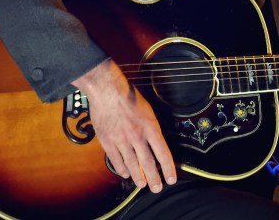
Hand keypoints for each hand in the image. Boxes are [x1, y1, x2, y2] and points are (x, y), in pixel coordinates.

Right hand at [72, 59, 176, 192]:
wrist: (107, 90)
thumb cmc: (128, 96)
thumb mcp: (148, 110)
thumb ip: (151, 127)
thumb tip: (155, 142)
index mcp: (150, 127)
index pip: (163, 153)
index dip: (168, 168)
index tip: (172, 178)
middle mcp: (137, 137)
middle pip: (148, 163)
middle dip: (154, 178)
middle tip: (157, 189)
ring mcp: (121, 140)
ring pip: (132, 164)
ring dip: (138, 177)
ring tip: (142, 184)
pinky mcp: (108, 141)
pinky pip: (116, 160)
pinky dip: (121, 168)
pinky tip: (126, 173)